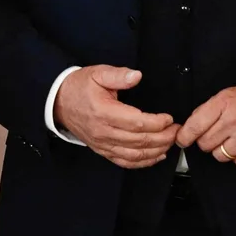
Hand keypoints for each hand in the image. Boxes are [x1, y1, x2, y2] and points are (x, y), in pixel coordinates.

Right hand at [54, 66, 178, 169]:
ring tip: (170, 142)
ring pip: (135, 154)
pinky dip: (143, 162)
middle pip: (140, 141)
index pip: (137, 123)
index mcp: (103, 112)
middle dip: (163, 137)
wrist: (59, 101)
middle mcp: (103, 132)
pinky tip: (156, 156)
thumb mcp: (97, 73)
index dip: (157, 123)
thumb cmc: (79, 87)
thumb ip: (118, 75)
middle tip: (177, 131)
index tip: (169, 118)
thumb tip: (137, 76)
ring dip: (156, 151)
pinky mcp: (102, 150)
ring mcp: (103, 144)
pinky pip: (125, 161)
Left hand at [176, 85, 235, 166]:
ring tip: (233, 138)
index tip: (182, 140)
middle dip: (207, 141)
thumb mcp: (228, 95)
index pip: (195, 125)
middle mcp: (233, 122)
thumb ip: (209, 109)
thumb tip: (191, 125)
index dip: (185, 136)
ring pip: (219, 156)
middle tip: (217, 134)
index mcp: (224, 104)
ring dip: (222, 150)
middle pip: (205, 144)